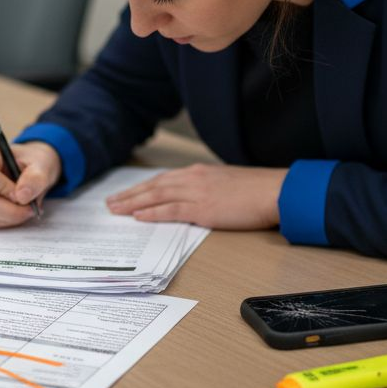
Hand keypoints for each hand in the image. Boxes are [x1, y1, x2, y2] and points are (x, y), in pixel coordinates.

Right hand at [0, 141, 61, 227]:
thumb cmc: (33, 162)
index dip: (6, 191)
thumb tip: (22, 197)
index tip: (24, 194)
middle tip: (31, 207)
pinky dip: (8, 220)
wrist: (32, 168)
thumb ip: (36, 178)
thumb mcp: (42, 164)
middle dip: (11, 210)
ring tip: (27, 206)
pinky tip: (18, 209)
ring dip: (11, 216)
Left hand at [105, 164, 285, 229]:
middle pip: (154, 185)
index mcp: (200, 172)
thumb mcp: (227, 184)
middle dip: (130, 194)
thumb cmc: (258, 190)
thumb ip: (208, 188)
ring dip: (133, 203)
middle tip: (111, 202)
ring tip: (116, 209)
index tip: (128, 193)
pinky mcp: (203, 207)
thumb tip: (196, 200)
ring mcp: (197, 192)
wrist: (275, 191)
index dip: (143, 187)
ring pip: (156, 196)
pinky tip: (137, 216)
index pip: (164, 179)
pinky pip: (171, 210)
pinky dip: (152, 212)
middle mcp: (194, 178)